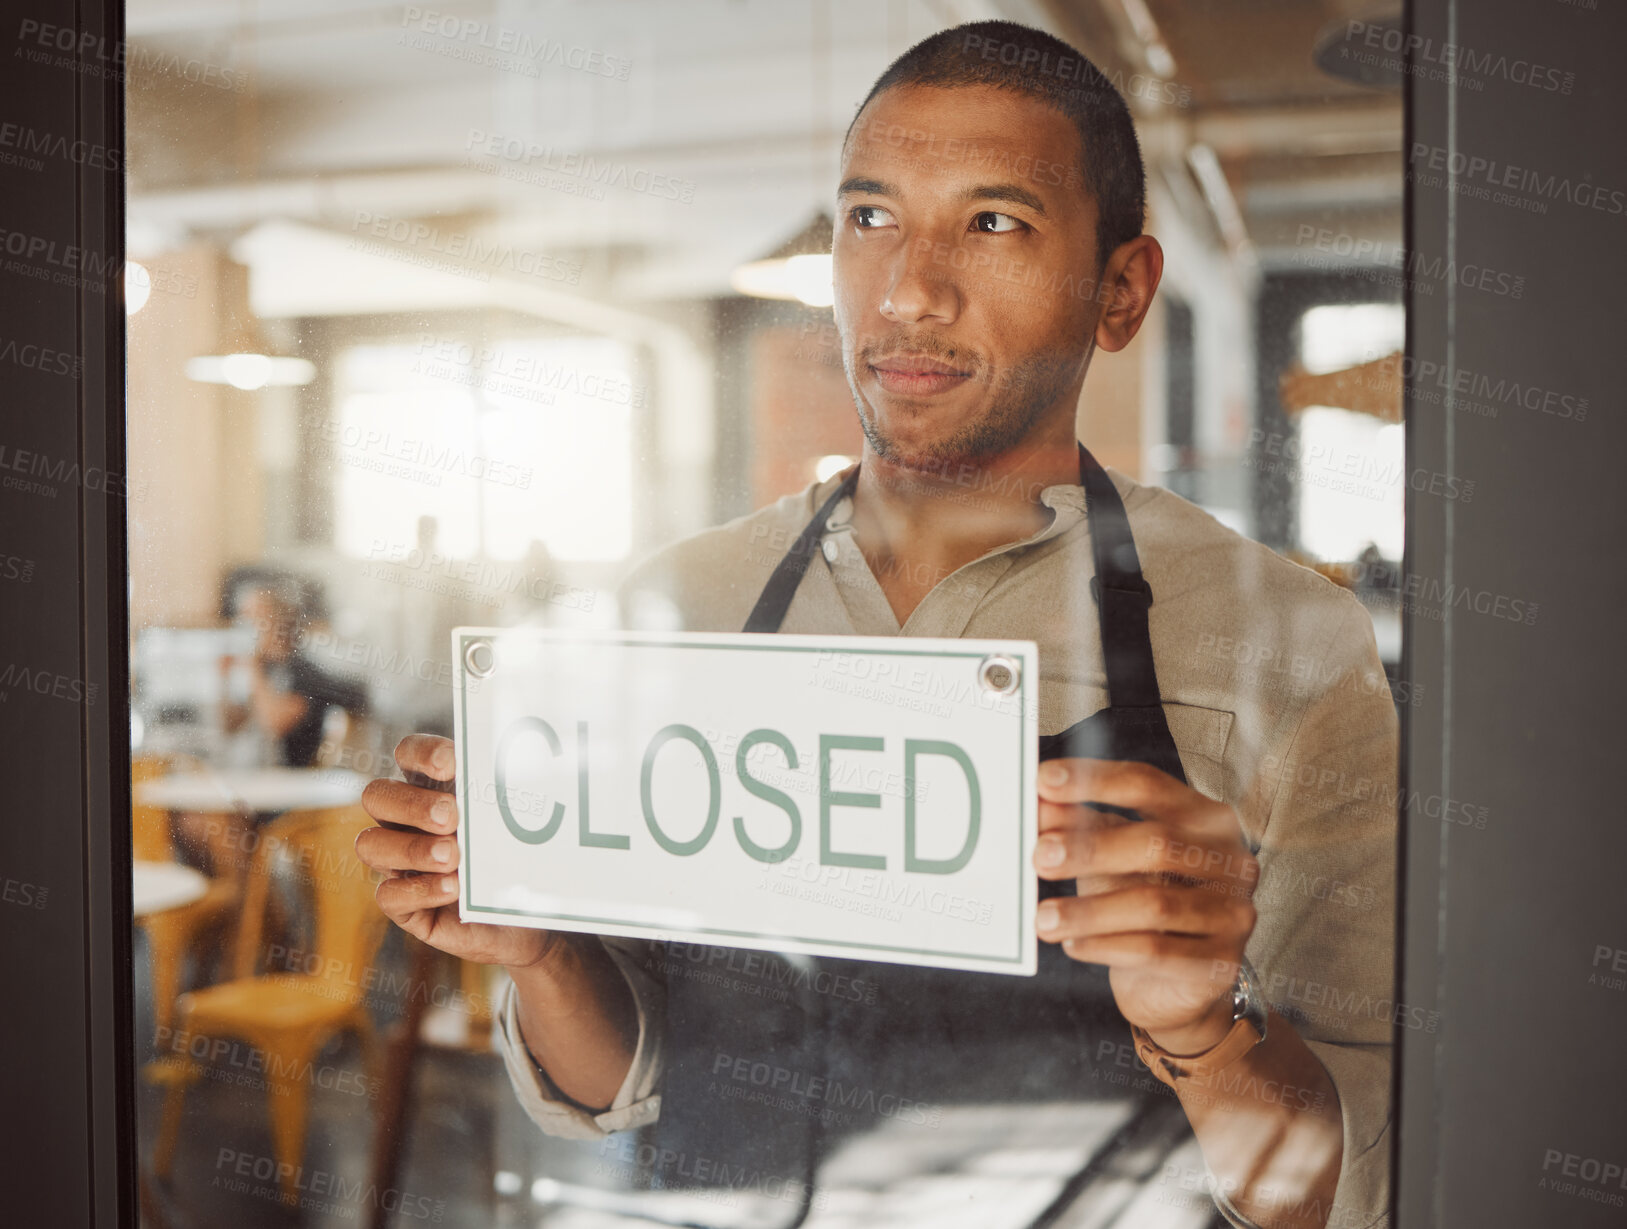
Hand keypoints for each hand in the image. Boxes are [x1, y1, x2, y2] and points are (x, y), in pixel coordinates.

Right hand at [357, 734, 559, 970]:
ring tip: (453, 856)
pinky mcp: (404, 905)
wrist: (530, 916)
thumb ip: (507, 796)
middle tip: (452, 817)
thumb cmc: (521, 858)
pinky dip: (419, 889)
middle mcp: (405, 822)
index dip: (421, 753)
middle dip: (412, 804)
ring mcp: (399, 863)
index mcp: (432, 788)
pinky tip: (452, 888)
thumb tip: (517, 769)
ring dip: (412, 848)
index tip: (450, 764)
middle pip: (377, 795)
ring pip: (371, 845)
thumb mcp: (519, 823)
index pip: (408, 754)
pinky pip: (387, 895)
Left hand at [1032, 758, 1258, 1054]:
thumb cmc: (1141, 902)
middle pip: (1157, 843)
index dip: (1095, 781)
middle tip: (1040, 858)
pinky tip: (1073, 945)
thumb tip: (1040, 806)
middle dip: (1091, 849)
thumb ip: (1080, 829)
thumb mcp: (1110, 859)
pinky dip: (1105, 946)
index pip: (1149, 785)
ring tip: (1044, 918)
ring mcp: (1233, 911)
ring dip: (1089, 910)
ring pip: (1154, 904)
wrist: (1174, 985)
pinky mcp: (1222, 960)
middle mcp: (1230, 858)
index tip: (1044, 782)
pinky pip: (1155, 951)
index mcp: (1204, 818)